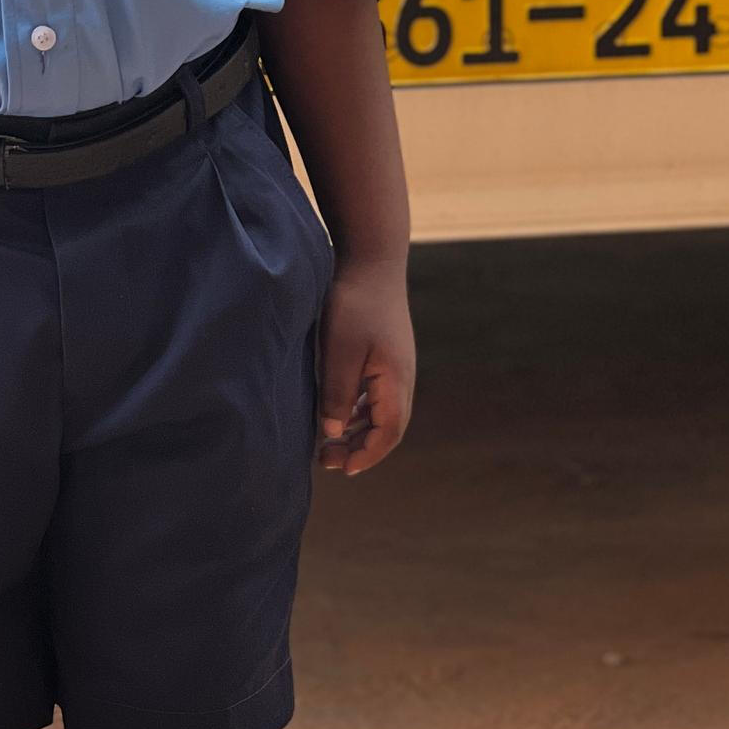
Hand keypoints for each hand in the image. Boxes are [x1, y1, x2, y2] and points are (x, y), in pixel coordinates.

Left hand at [316, 255, 413, 475]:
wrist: (371, 259)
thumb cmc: (353, 303)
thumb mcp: (339, 351)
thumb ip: (336, 395)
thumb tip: (333, 435)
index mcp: (396, 380)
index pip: (389, 432)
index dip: (367, 455)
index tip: (342, 469)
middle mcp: (402, 377)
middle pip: (389, 427)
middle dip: (361, 449)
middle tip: (326, 460)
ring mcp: (396, 367)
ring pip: (382, 413)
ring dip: (359, 432)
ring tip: (328, 444)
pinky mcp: (385, 356)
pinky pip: (376, 396)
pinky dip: (359, 412)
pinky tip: (338, 415)